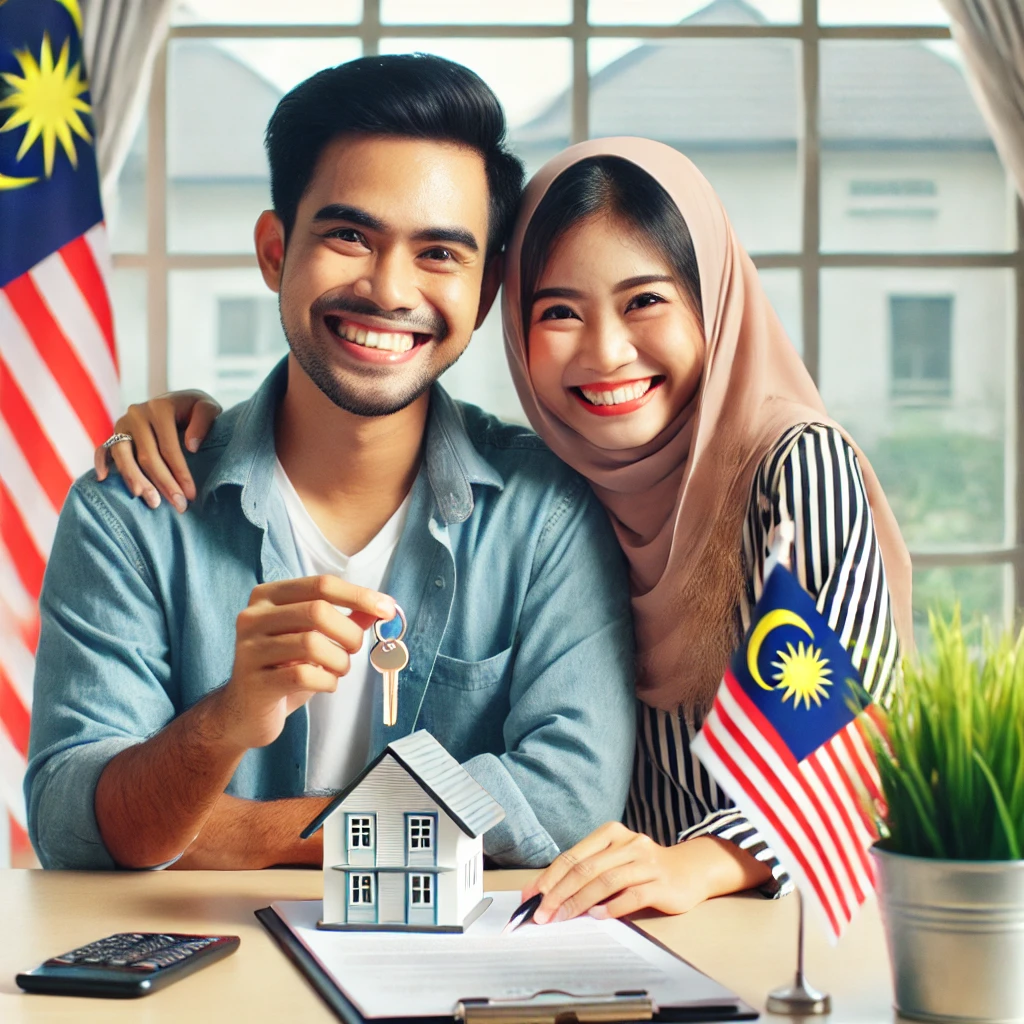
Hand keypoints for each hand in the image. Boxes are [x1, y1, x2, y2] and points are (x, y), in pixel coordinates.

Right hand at [94, 390, 221, 511]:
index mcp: (159, 408)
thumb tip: (191, 446)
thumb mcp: (206, 407)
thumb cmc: (194, 409)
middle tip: (178, 506)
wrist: (178, 402)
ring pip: (123, 456)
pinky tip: (104, 479)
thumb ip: (204, 419)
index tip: (190, 495)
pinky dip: (101, 463)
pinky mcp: (114, 433)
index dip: (180, 473)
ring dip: (136, 481)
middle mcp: (137, 414)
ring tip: (152, 502)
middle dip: (163, 483)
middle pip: (147, 456)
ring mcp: (122, 424)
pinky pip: (103, 449)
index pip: (169, 447)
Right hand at [213, 575, 396, 751]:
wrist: (245, 713)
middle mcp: (253, 617)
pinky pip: (304, 675)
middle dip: (349, 633)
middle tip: (354, 651)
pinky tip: (325, 685)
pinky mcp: (253, 682)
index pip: (321, 584)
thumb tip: (381, 607)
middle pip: (318, 611)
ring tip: (338, 670)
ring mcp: (248, 649)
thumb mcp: (315, 638)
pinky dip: (327, 681)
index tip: (388, 609)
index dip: (359, 596)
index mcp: (268, 596)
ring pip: (312, 644)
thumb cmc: (285, 669)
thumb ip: (344, 619)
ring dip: (340, 661)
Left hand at [523, 823, 770, 922]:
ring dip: (579, 902)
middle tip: (541, 914)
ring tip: (563, 917)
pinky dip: (612, 907)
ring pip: (605, 881)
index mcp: (610, 833)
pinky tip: (598, 917)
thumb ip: (587, 872)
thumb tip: (548, 894)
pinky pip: (632, 894)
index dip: (549, 877)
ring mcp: (645, 861)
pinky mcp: (660, 882)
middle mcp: (627, 843)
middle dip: (558, 893)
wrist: (690, 869)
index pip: (572, 856)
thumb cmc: (644, 866)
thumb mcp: (615, 860)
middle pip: (585, 868)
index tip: (530, 898)